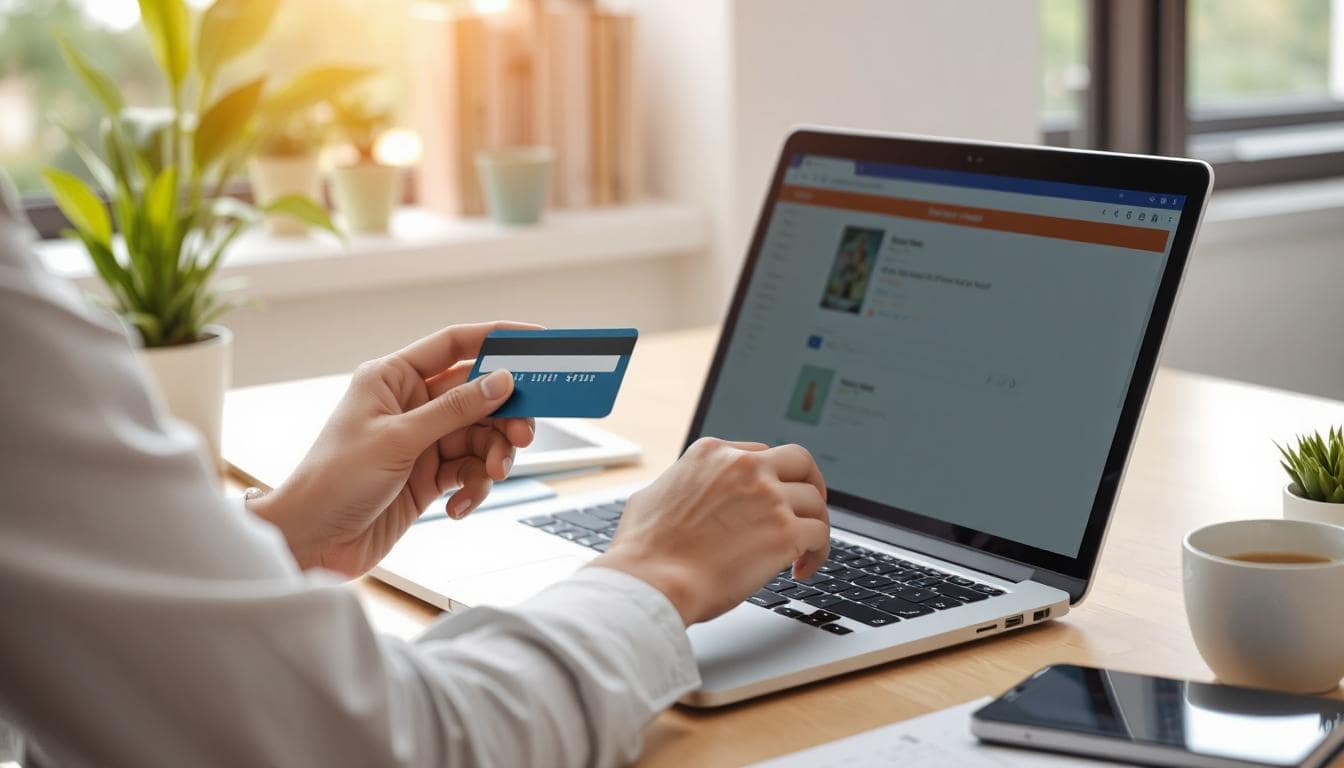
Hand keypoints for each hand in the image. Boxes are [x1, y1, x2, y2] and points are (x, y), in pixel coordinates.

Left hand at [250, 322, 539, 576]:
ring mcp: (421, 441)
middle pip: (478, 396)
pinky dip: (472, 488)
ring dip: (492, 458)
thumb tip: (501, 381)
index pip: (454, 345)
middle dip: (504, 416)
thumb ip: (454, 409)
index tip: (536, 342)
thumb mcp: (398, 439)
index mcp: (393, 378)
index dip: (497, 339)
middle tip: (522, 436)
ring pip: (480, 437)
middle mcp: (410, 405)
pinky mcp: (428, 477)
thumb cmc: (332, 481)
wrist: (311, 541)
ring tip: (489, 476)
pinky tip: (458, 506)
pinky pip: (469, 472)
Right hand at [592, 438, 829, 624]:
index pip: (759, 454)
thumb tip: (683, 494)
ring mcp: (768, 497)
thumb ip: (679, 487)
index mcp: (712, 454)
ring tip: (804, 551)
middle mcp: (744, 467)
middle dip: (810, 484)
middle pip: (799, 461)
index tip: (771, 499)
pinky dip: (817, 553)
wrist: (651, 582)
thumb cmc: (643, 550)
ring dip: (813, 525)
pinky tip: (801, 569)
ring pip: (814, 501)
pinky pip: (820, 534)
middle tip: (808, 509)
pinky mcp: (785, 531)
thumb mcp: (652, 496)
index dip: (770, 479)